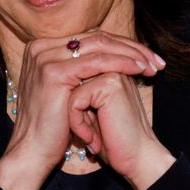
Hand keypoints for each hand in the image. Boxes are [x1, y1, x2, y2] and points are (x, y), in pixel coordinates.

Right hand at [0, 32, 162, 189]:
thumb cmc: (54, 127)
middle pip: (96, 37)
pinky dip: (121, 63)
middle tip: (156, 60)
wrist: (32, 152)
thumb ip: (82, 69)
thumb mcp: (68, 90)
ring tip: (152, 65)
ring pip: (98, 45)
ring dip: (131, 54)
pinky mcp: (53, 72)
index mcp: (43, 48)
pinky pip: (96, 61)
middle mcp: (41, 48)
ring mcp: (45, 58)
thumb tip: (114, 53)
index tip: (147, 56)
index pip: (90, 37)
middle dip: (131, 47)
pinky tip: (139, 69)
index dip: (121, 45)